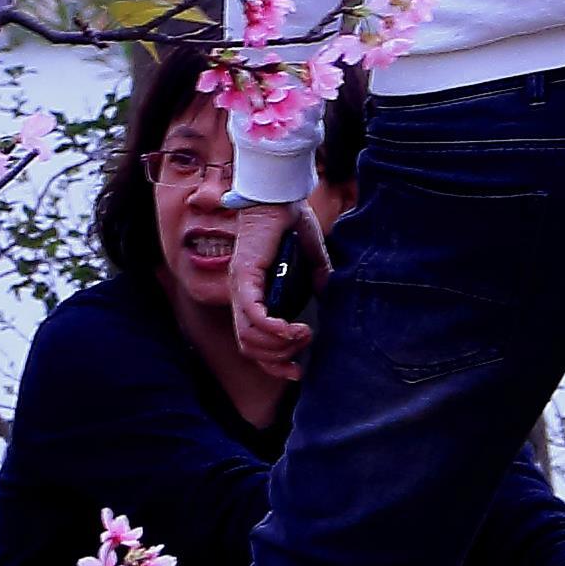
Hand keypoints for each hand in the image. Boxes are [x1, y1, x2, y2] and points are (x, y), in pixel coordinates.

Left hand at [225, 195, 321, 375]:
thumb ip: (316, 279)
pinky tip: (292, 329)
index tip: (295, 371)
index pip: (253, 341)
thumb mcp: (310, 257)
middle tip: (300, 357)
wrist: (279, 194)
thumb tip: (324, 298)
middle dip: (276, 361)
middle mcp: (241, 295)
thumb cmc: (290, 220)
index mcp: (253, 294)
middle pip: (248, 348)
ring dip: (279, 345)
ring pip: (249, 338)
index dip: (272, 362)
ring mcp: (239, 287)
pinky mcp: (244, 277)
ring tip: (302, 334)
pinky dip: (272, 329)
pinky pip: (253, 316)